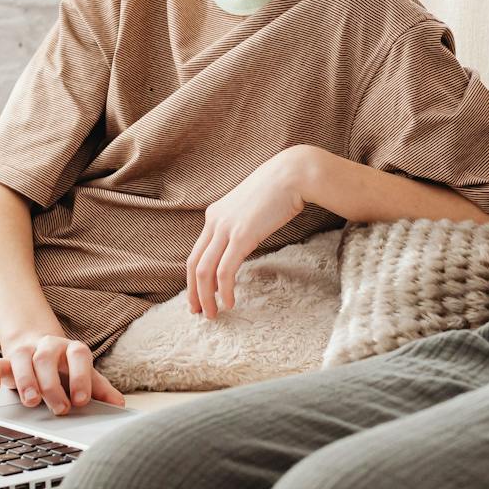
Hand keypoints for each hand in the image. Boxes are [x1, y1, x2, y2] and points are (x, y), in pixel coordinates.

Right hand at [0, 334, 125, 413]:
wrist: (40, 349)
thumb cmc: (66, 369)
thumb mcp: (85, 377)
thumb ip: (100, 390)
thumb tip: (118, 405)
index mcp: (72, 349)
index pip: (79, 355)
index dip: (81, 377)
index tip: (81, 401)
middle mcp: (49, 346)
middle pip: (47, 359)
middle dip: (53, 385)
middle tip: (59, 409)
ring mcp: (26, 352)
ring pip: (22, 359)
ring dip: (27, 381)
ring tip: (31, 402)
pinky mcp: (5, 361)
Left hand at [189, 146, 309, 318]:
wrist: (294, 173)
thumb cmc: (280, 189)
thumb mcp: (252, 207)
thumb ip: (242, 223)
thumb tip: (245, 240)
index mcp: (215, 215)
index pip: (196, 252)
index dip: (194, 278)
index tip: (199, 296)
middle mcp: (214, 221)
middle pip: (194, 264)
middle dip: (194, 292)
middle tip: (200, 312)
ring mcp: (226, 228)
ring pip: (205, 271)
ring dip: (207, 297)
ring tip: (214, 314)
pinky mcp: (241, 236)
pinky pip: (225, 270)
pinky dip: (224, 290)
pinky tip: (230, 302)